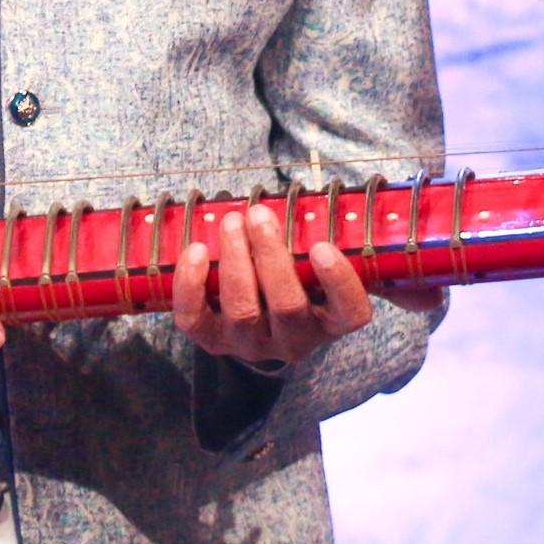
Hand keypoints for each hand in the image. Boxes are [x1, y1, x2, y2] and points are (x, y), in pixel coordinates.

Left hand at [172, 201, 376, 367]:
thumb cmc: (294, 282)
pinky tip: (197, 251)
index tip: (322, 246)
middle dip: (271, 256)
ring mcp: (250, 343)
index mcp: (330, 321)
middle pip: (288, 306)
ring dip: (235, 260)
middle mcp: (293, 340)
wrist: (257, 323)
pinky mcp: (212, 340)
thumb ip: (332, 244)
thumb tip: (352, 200)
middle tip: (259, 215)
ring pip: (243, 310)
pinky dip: (191, 284)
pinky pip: (195, 319)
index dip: (338, 281)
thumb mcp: (319, 270)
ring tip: (232, 222)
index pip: (350, 312)